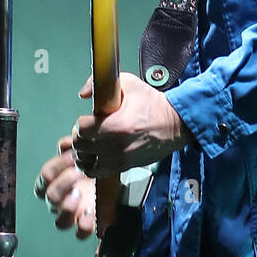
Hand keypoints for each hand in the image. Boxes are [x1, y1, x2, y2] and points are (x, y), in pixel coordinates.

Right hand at [33, 134, 95, 238]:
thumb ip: (74, 147)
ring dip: (68, 208)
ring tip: (80, 194)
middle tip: (78, 172)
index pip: (45, 177)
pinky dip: (84, 225)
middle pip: (50, 197)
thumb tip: (66, 144)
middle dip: (63, 183)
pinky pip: (80, 233)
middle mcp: (61, 202)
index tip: (74, 155)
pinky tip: (92, 211)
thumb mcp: (86, 153)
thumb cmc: (96, 166)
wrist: (117, 181)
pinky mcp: (88, 225)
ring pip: (61, 222)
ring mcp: (74, 215)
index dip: (57, 166)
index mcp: (56, 183)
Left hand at [71, 70, 191, 175]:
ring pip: (85, 161)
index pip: (82, 129)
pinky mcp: (124, 167)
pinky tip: (94, 157)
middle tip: (88, 131)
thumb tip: (84, 94)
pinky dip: (90, 166)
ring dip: (84, 152)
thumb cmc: (152, 104)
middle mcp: (116, 145)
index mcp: (117, 125)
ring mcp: (120, 159)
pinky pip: (96, 172)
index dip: (82, 123)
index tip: (89, 120)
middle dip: (81, 137)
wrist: (174, 124)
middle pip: (81, 146)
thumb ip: (102, 84)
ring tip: (90, 144)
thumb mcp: (129, 84)